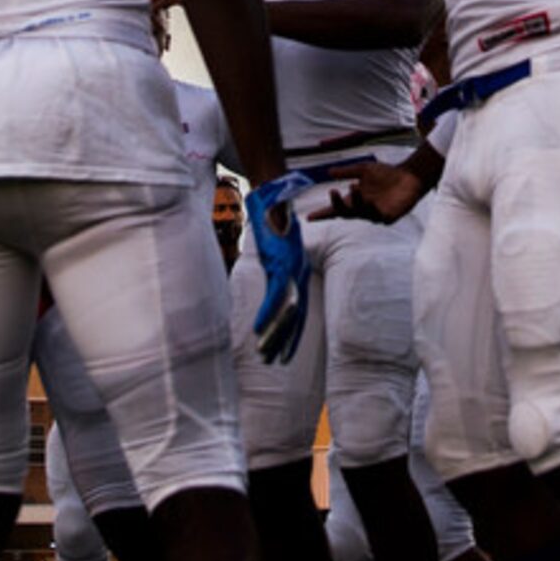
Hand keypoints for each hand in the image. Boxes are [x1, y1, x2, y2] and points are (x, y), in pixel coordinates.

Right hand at [244, 172, 313, 362]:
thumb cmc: (276, 219)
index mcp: (300, 272)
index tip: (287, 352)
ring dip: (275, 334)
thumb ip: (277, 263)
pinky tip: (259, 329)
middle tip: (277, 362)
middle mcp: (300, 274)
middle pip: (296, 315)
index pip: (300, 309)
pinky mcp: (281, 265)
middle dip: (286, 340)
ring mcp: (291, 270)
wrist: (276, 198)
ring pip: (286, 311)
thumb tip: (271, 274)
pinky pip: (275, 296)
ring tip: (265, 354)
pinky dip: (267, 314)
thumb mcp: (279, 246)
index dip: (295, 332)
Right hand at [315, 159, 426, 225]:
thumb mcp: (363, 170)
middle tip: (333, 191)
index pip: (335, 209)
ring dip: (355, 201)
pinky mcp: (388, 217)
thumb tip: (328, 172)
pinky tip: (369, 199)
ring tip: (354, 187)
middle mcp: (362, 209)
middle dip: (337, 204)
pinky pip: (377, 216)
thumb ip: (347, 172)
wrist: (409, 176)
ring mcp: (375, 214)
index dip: (322, 214)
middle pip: (344, 212)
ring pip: (360, 212)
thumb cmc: (386, 174)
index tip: (309, 217)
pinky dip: (371, 208)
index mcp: (354, 200)